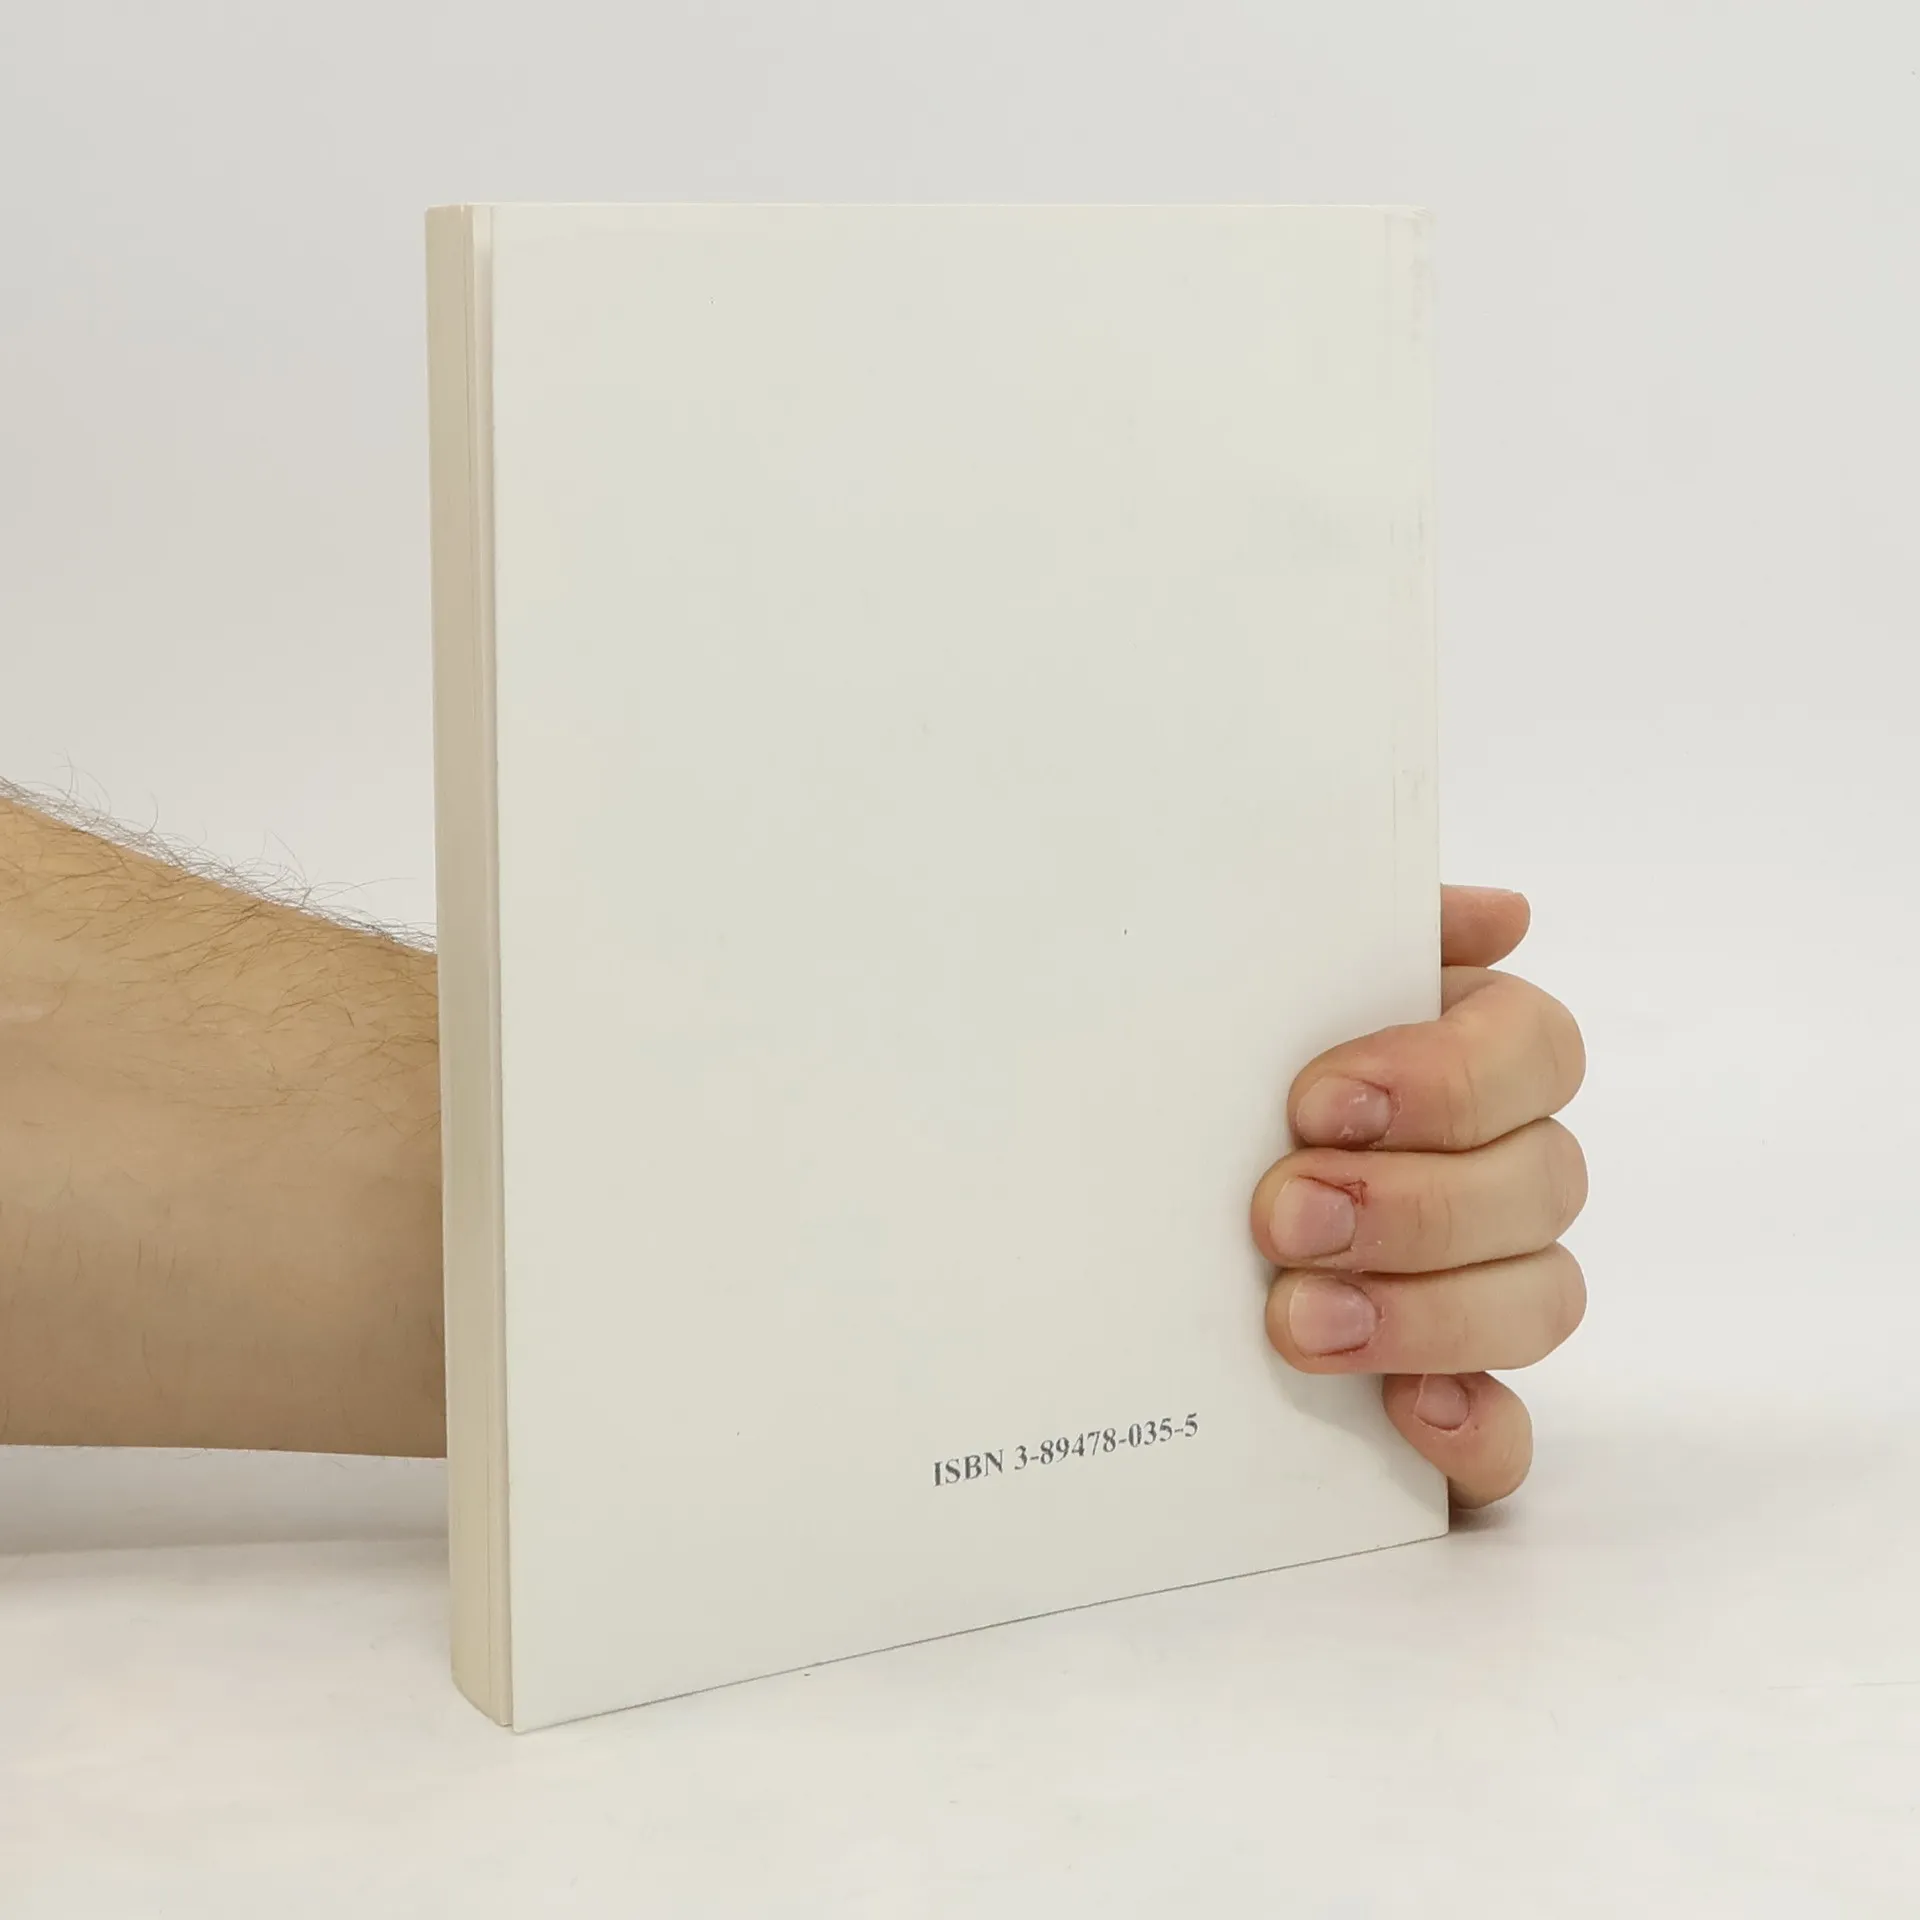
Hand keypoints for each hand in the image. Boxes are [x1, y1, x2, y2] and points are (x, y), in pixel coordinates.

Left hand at [1250, 885, 1586, 1508]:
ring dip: (1426, 1314)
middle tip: (1280, 1217)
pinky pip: (1510, 1437)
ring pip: (1540, 1303)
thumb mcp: (1259, 987)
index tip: (1315, 1103)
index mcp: (1468, 1057)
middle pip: (1542, 1184)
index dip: (1446, 1080)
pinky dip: (1473, 1433)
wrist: (1103, 1207)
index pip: (1536, 1052)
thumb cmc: (1211, 1077)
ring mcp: (1484, 1292)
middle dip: (1412, 1205)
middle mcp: (1497, 1172)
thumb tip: (1503, 915)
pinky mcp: (1448, 1399)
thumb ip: (1358, 933)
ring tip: (1297, 1317)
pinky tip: (1406, 1415)